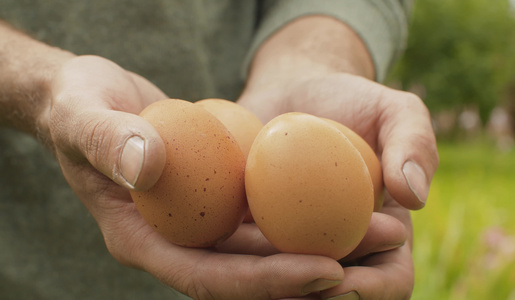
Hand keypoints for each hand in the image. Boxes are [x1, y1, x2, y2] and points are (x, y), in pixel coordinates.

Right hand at [43, 55, 376, 299]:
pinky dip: (304, 211)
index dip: (267, 281)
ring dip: (324, 241)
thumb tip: (148, 164)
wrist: (86, 98)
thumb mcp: (84, 114)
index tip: (326, 270)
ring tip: (383, 227)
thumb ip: (109, 140)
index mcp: (141, 239)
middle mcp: (175, 241)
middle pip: (250, 271)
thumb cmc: (79, 105)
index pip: (209, 275)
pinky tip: (346, 200)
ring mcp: (197, 222)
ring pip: (267, 245)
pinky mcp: (215, 198)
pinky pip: (264, 213)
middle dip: (315, 268)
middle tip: (378, 248)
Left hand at [236, 16, 438, 298]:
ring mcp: (291, 246)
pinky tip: (213, 246)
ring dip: (265, 285)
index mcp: (381, 237)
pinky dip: (230, 258)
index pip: (389, 280)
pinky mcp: (251, 234)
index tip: (341, 275)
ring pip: (280, 285)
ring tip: (245, 266)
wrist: (298, 92)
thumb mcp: (395, 113)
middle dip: (312, 296)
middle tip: (287, 284)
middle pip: (331, 294)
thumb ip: (414, 145)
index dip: (372, 291)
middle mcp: (336, 250)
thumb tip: (413, 197)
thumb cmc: (354, 102)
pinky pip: (240, 256)